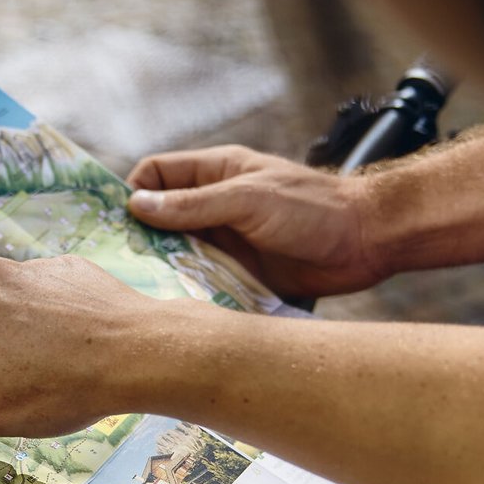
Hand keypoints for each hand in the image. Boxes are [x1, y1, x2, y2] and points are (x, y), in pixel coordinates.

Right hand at [0, 255, 167, 436]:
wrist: (145, 351)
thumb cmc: (71, 387)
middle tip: (30, 388)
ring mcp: (31, 268)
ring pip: (5, 320)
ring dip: (21, 346)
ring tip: (63, 367)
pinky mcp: (67, 267)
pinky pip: (41, 305)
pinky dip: (52, 327)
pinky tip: (82, 345)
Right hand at [128, 146, 381, 296]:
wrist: (367, 242)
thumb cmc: (312, 208)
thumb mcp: (248, 199)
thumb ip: (193, 204)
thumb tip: (138, 205)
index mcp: (216, 174)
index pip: (158, 174)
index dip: (134, 192)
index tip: (116, 222)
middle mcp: (216, 207)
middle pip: (162, 219)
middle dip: (141, 239)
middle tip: (118, 265)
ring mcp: (228, 242)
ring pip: (180, 255)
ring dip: (165, 271)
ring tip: (142, 292)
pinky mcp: (242, 274)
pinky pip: (205, 283)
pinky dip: (191, 294)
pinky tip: (176, 309)